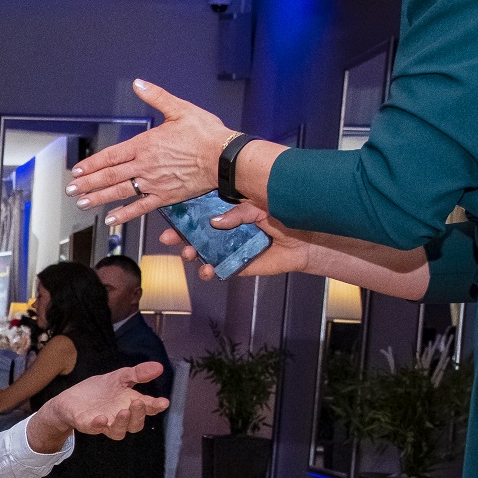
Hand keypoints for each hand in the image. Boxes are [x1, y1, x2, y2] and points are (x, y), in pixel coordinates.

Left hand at [33, 362, 168, 448]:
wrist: (70, 399)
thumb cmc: (98, 391)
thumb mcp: (119, 377)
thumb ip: (137, 374)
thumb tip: (159, 367)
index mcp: (130, 404)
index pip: (147, 408)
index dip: (156, 407)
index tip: (163, 402)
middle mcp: (120, 418)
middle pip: (135, 424)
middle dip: (139, 414)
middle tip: (137, 402)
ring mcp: (104, 424)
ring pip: (118, 432)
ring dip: (122, 423)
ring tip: (123, 411)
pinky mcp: (87, 424)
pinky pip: (95, 429)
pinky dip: (98, 425)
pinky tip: (101, 418)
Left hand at [64, 79, 231, 225]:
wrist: (224, 157)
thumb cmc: (205, 133)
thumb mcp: (180, 109)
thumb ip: (156, 97)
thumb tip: (138, 83)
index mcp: (145, 144)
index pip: (111, 156)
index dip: (92, 164)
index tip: (77, 170)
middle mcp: (144, 165)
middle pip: (109, 176)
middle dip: (88, 183)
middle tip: (72, 190)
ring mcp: (153, 182)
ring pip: (120, 191)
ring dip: (98, 198)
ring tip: (82, 203)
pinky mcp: (165, 196)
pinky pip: (140, 207)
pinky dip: (124, 214)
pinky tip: (111, 218)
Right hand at [158, 202, 315, 280]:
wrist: (307, 240)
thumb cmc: (286, 217)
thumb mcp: (261, 206)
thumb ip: (239, 212)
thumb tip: (215, 222)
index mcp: (230, 213)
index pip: (201, 213)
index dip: (184, 216)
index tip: (170, 218)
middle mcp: (226, 231)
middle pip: (196, 234)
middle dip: (179, 237)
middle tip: (169, 238)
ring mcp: (230, 249)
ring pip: (202, 253)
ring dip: (191, 254)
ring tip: (189, 253)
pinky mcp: (237, 265)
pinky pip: (218, 270)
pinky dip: (208, 271)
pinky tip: (207, 269)